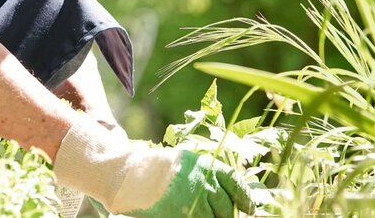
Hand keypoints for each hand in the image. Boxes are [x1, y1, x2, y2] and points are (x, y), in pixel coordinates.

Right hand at [52, 118, 254, 217]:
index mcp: (205, 166)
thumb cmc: (155, 168)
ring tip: (206, 216)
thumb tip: (232, 195)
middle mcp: (201, 183)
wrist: (125, 174)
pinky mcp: (179, 216)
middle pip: (227, 208)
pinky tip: (199, 217)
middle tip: (226, 216)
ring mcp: (190, 203)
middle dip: (228, 214)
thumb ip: (207, 174)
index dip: (245, 199)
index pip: (236, 186)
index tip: (249, 208)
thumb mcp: (185, 162)